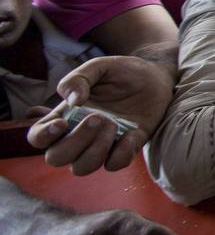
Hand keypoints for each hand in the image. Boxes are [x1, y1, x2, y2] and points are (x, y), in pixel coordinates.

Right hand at [27, 57, 173, 174]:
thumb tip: (72, 101)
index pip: (38, 138)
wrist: (156, 76)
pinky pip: (114, 165)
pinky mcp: (125, 148)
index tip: (61, 123)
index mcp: (65, 115)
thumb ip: (78, 78)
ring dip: (95, 150)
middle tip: (98, 118)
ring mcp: (101, 144)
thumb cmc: (122, 71)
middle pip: (57, 158)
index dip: (42, 137)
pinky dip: (121, 153)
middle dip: (74, 142)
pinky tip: (132, 133)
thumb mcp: (99, 67)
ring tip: (113, 124)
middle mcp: (79, 135)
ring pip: (81, 168)